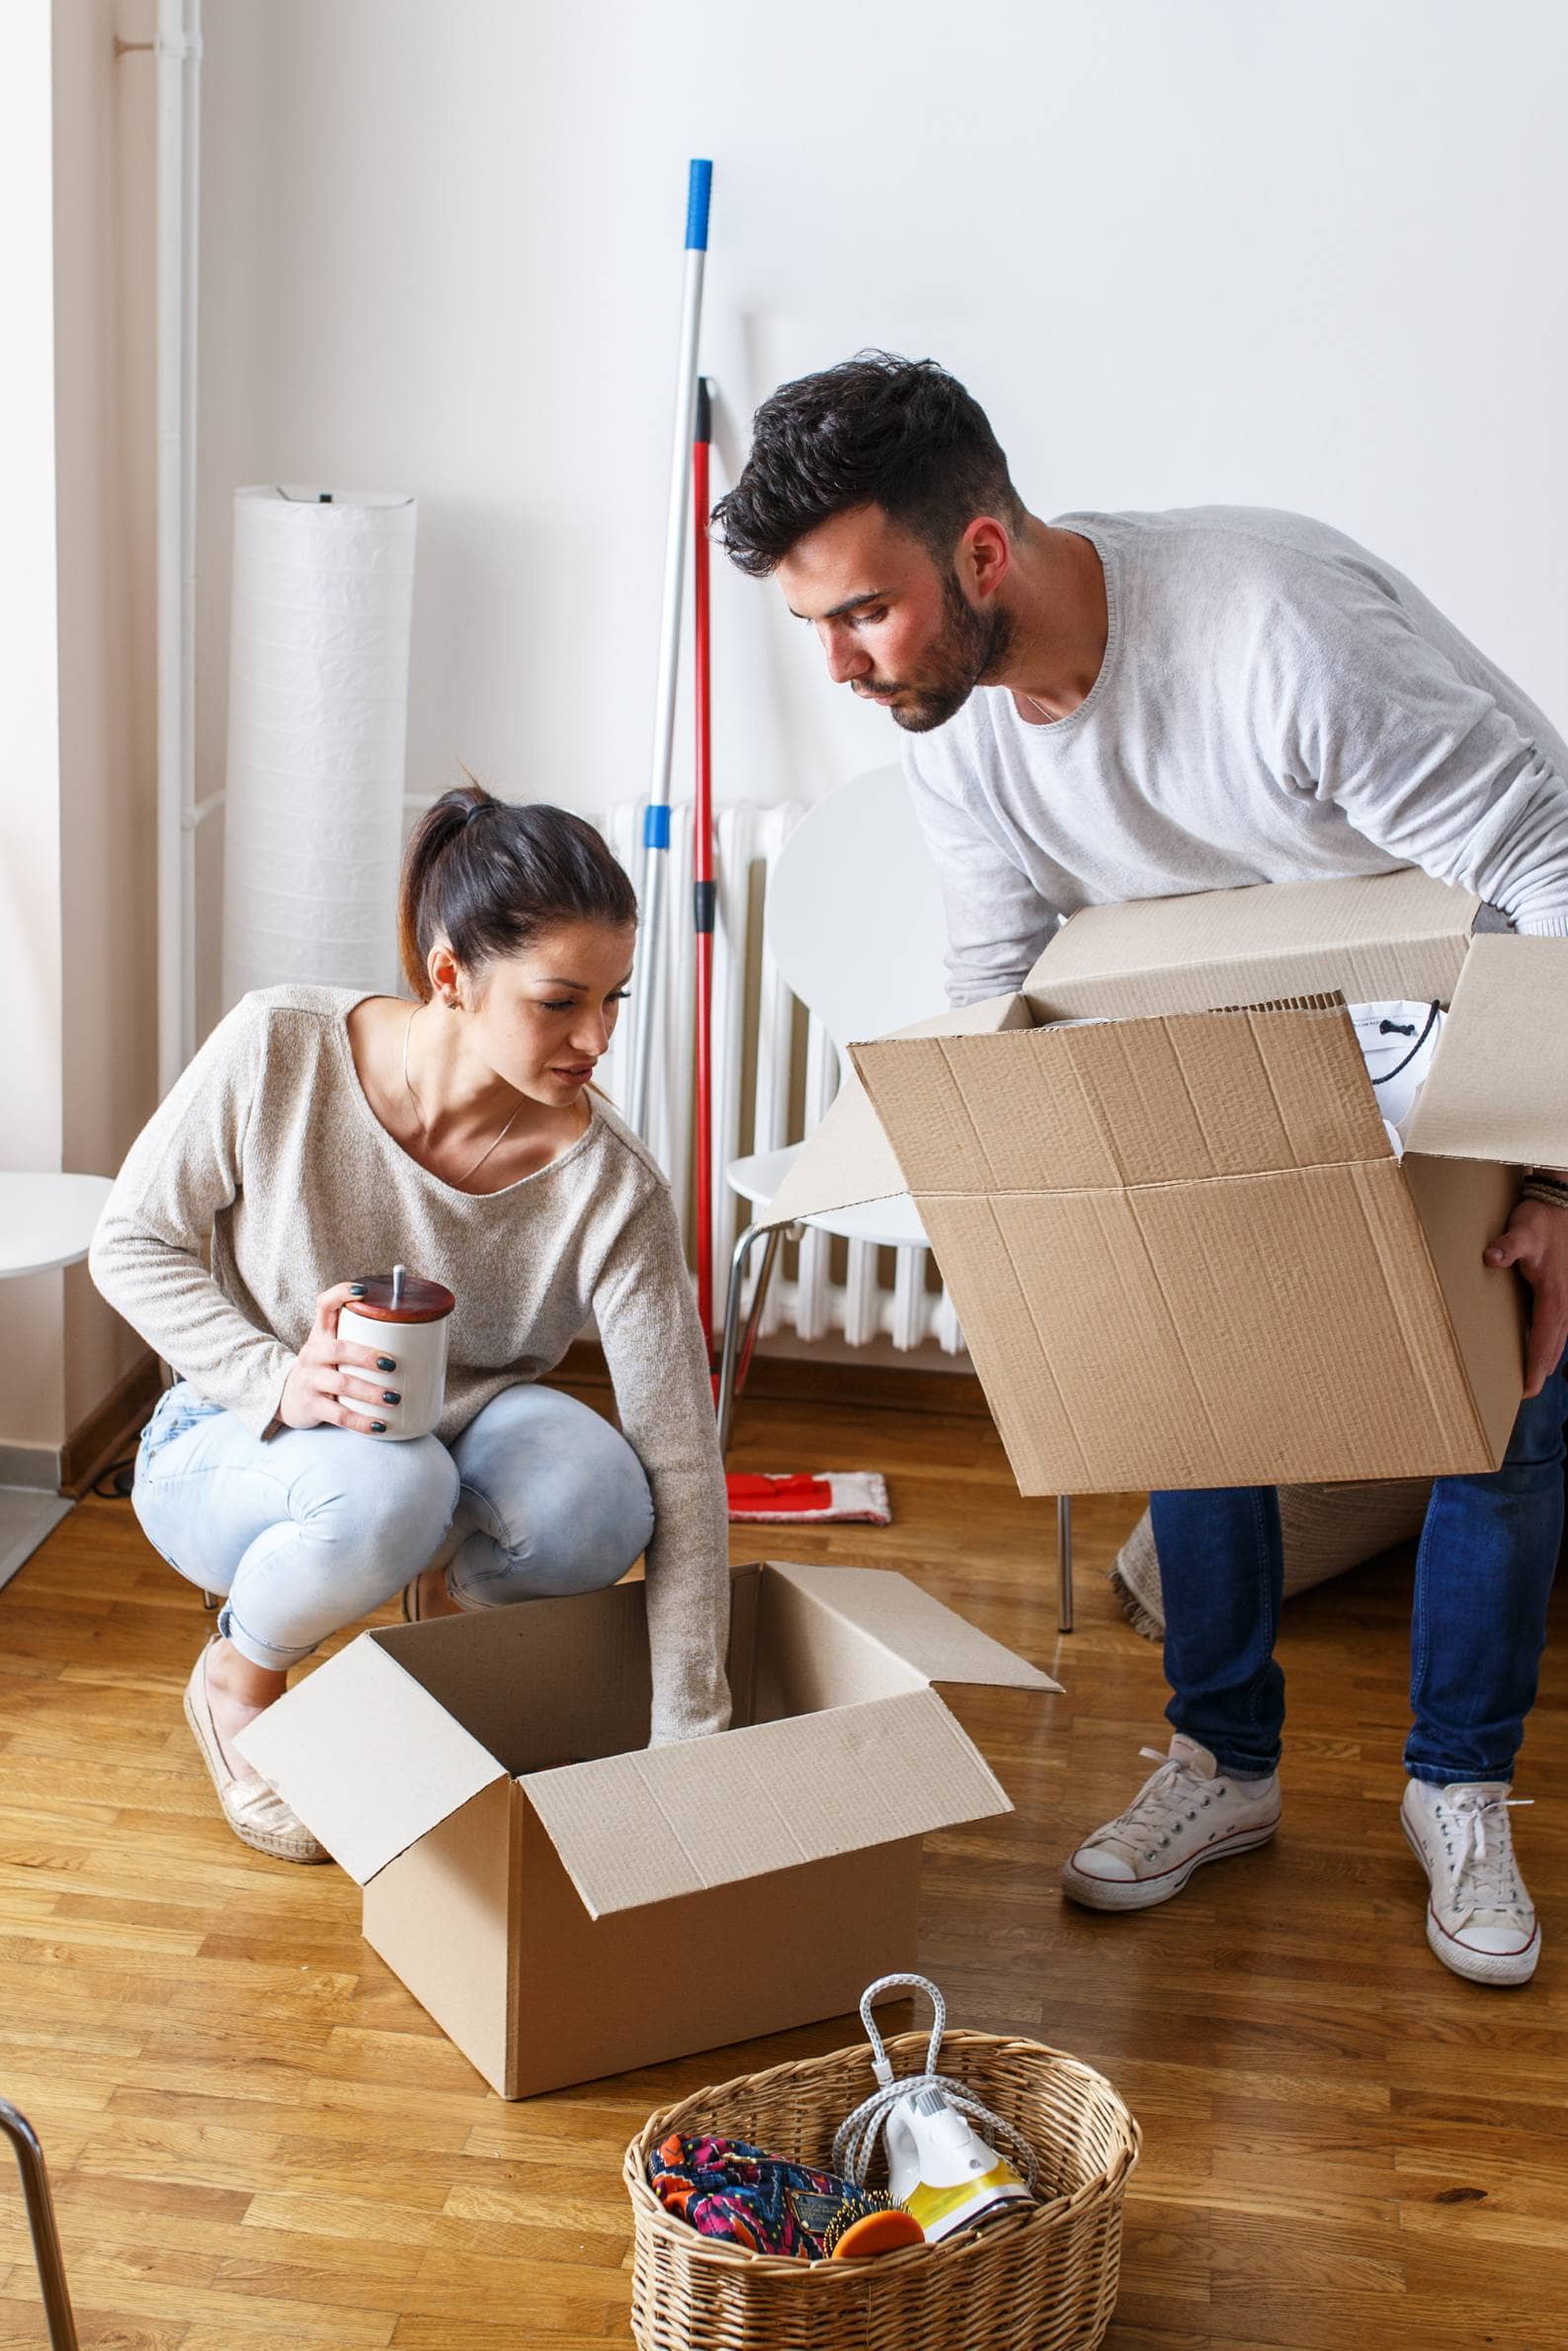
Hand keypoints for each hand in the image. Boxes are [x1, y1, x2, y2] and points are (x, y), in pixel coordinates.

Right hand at [277, 1283, 399, 1432]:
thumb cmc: (325, 1369)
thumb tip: (422, 1342)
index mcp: (320, 1334)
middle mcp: (312, 1353)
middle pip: (338, 1349)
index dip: (341, 1293)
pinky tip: (380, 1426)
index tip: (364, 1291)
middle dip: (367, 1356)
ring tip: (394, 1398)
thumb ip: (361, 1340)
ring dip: (370, 1392)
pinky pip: (338, 1415)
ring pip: (341, 1384)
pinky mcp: (311, 1406)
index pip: (324, 1305)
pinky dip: (361, 1422)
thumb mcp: (333, 1349)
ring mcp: (310, 1380)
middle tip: (393, 1364)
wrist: (286, 1397)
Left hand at [1484, 1199, 1567, 1398]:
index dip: (1536, 1368)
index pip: (1545, 1341)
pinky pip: (1557, 1324)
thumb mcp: (1522, 1231)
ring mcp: (1567, 1298)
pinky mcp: (1562, 1291)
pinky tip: (1538, 1345)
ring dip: (1546, 1357)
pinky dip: (1549, 1340)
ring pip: (1559, 1337)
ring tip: (1532, 1377)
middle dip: (1540, 1370)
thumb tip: (1492, 1257)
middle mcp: (1565, 1303)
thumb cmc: (1540, 1220)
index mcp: (1554, 1297)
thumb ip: (1507, 1246)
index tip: (1528, 1391)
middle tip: (1525, 1393)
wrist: (1560, 1205)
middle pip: (1553, 1346)